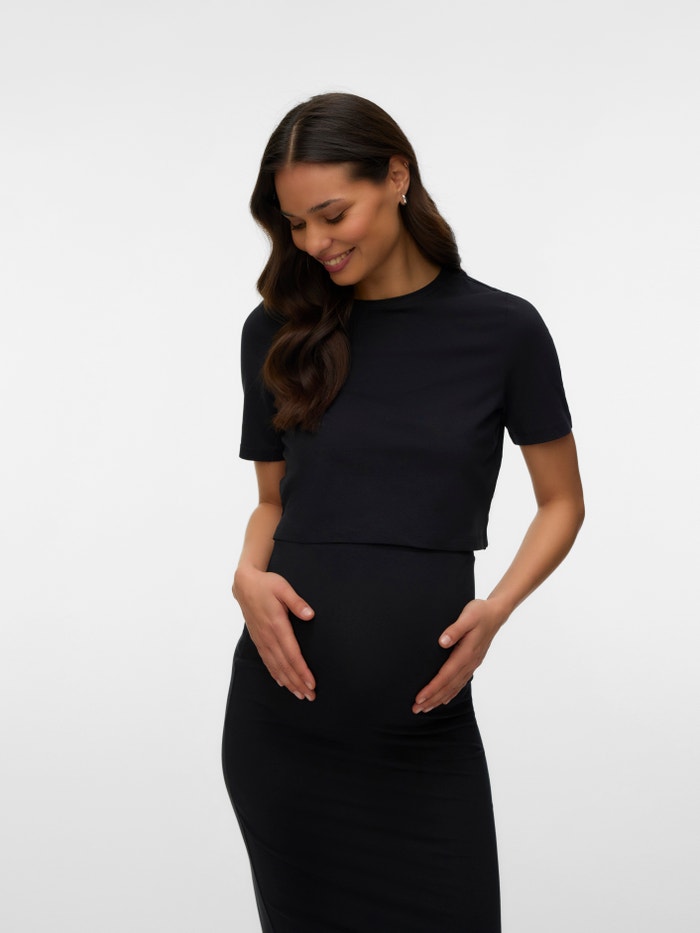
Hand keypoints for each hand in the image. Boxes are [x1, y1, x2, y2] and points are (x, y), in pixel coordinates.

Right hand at [232, 566, 315, 700]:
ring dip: (288, 682)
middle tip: (310, 696)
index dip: (302, 670)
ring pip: (276, 666)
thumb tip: (310, 615)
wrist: (244, 584)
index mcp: (276, 625)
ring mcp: (262, 639)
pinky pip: (267, 661)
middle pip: (284, 665)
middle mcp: (268, 636)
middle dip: (298, 682)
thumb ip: (297, 602)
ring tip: (299, 694)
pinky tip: (282, 682)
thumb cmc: (266, 585)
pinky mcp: (258, 639)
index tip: (311, 683)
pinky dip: (275, 674)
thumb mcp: (283, 588)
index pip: (291, 654)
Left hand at [412, 598, 507, 713]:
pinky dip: (451, 693)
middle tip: (416, 709)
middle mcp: (470, 662)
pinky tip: (444, 699)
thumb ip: (455, 629)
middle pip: (449, 686)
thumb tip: (442, 642)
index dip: (432, 688)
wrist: (496, 613)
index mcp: (467, 653)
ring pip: (454, 686)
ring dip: (439, 698)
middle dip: (432, 699)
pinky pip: (460, 682)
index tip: (419, 698)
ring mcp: (472, 664)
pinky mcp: (472, 662)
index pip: (446, 675)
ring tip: (425, 708)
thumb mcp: (468, 616)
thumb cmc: (480, 612)